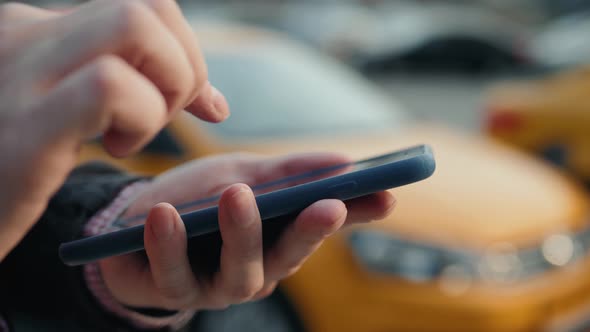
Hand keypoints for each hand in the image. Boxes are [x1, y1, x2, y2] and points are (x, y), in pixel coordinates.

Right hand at [0, 1, 228, 258]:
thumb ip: (132, 88)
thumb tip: (215, 102)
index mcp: (35, 29)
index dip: (187, 51)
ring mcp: (19, 73)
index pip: (143, 7)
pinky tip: (115, 149)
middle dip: (184, 67)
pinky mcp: (25, 126)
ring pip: (135, 26)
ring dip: (165, 90)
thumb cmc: (17, 166)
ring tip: (131, 134)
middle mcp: (23, 34)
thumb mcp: (69, 112)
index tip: (196, 102)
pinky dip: (140, 119)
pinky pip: (110, 86)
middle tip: (161, 116)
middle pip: (148, 7)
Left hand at [99, 152, 395, 310]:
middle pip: (290, 256)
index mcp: (278, 239)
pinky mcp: (172, 289)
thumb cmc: (198, 198)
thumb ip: (290, 172)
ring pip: (241, 272)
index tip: (387, 194)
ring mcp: (216, 286)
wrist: (136, 219)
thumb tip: (346, 163)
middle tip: (330, 203)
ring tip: (237, 194)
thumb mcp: (243, 173)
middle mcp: (257, 269)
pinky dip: (169, 244)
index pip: (321, 226)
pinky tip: (164, 214)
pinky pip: (175, 273)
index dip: (356, 213)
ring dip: (242, 233)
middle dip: (310, 231)